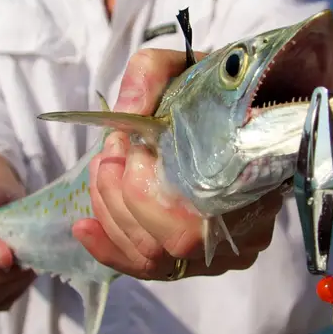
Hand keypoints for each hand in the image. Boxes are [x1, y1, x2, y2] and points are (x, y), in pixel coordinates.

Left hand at [73, 49, 283, 279]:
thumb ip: (149, 77)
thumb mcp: (184, 66)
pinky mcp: (196, 258)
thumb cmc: (218, 93)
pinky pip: (148, 267)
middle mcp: (241, 233)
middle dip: (117, 195)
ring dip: (109, 212)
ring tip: (99, 169)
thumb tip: (121, 117)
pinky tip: (83, 227)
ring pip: (150, 258)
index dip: (140, 190)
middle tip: (109, 151)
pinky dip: (109, 249)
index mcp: (249, 186)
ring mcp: (220, 252)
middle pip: (163, 244)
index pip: (187, 224)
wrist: (245, 113)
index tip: (129, 143)